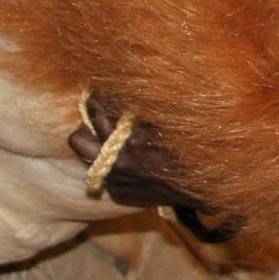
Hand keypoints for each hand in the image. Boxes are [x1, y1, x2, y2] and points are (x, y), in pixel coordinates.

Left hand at [67, 96, 209, 211]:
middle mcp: (117, 165)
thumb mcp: (166, 121)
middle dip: (87, 124)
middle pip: (76, 139)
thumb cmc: (188, 147)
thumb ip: (139, 108)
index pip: (96, 114)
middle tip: (101, 116)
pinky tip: (130, 157)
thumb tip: (117, 86)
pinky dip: (112, 160)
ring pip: (87, 155)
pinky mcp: (118, 193)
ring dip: (97, 142)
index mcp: (130, 143)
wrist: (202, 185)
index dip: (97, 99)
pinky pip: (102, 171)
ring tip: (114, 135)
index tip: (98, 93)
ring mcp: (115, 182)